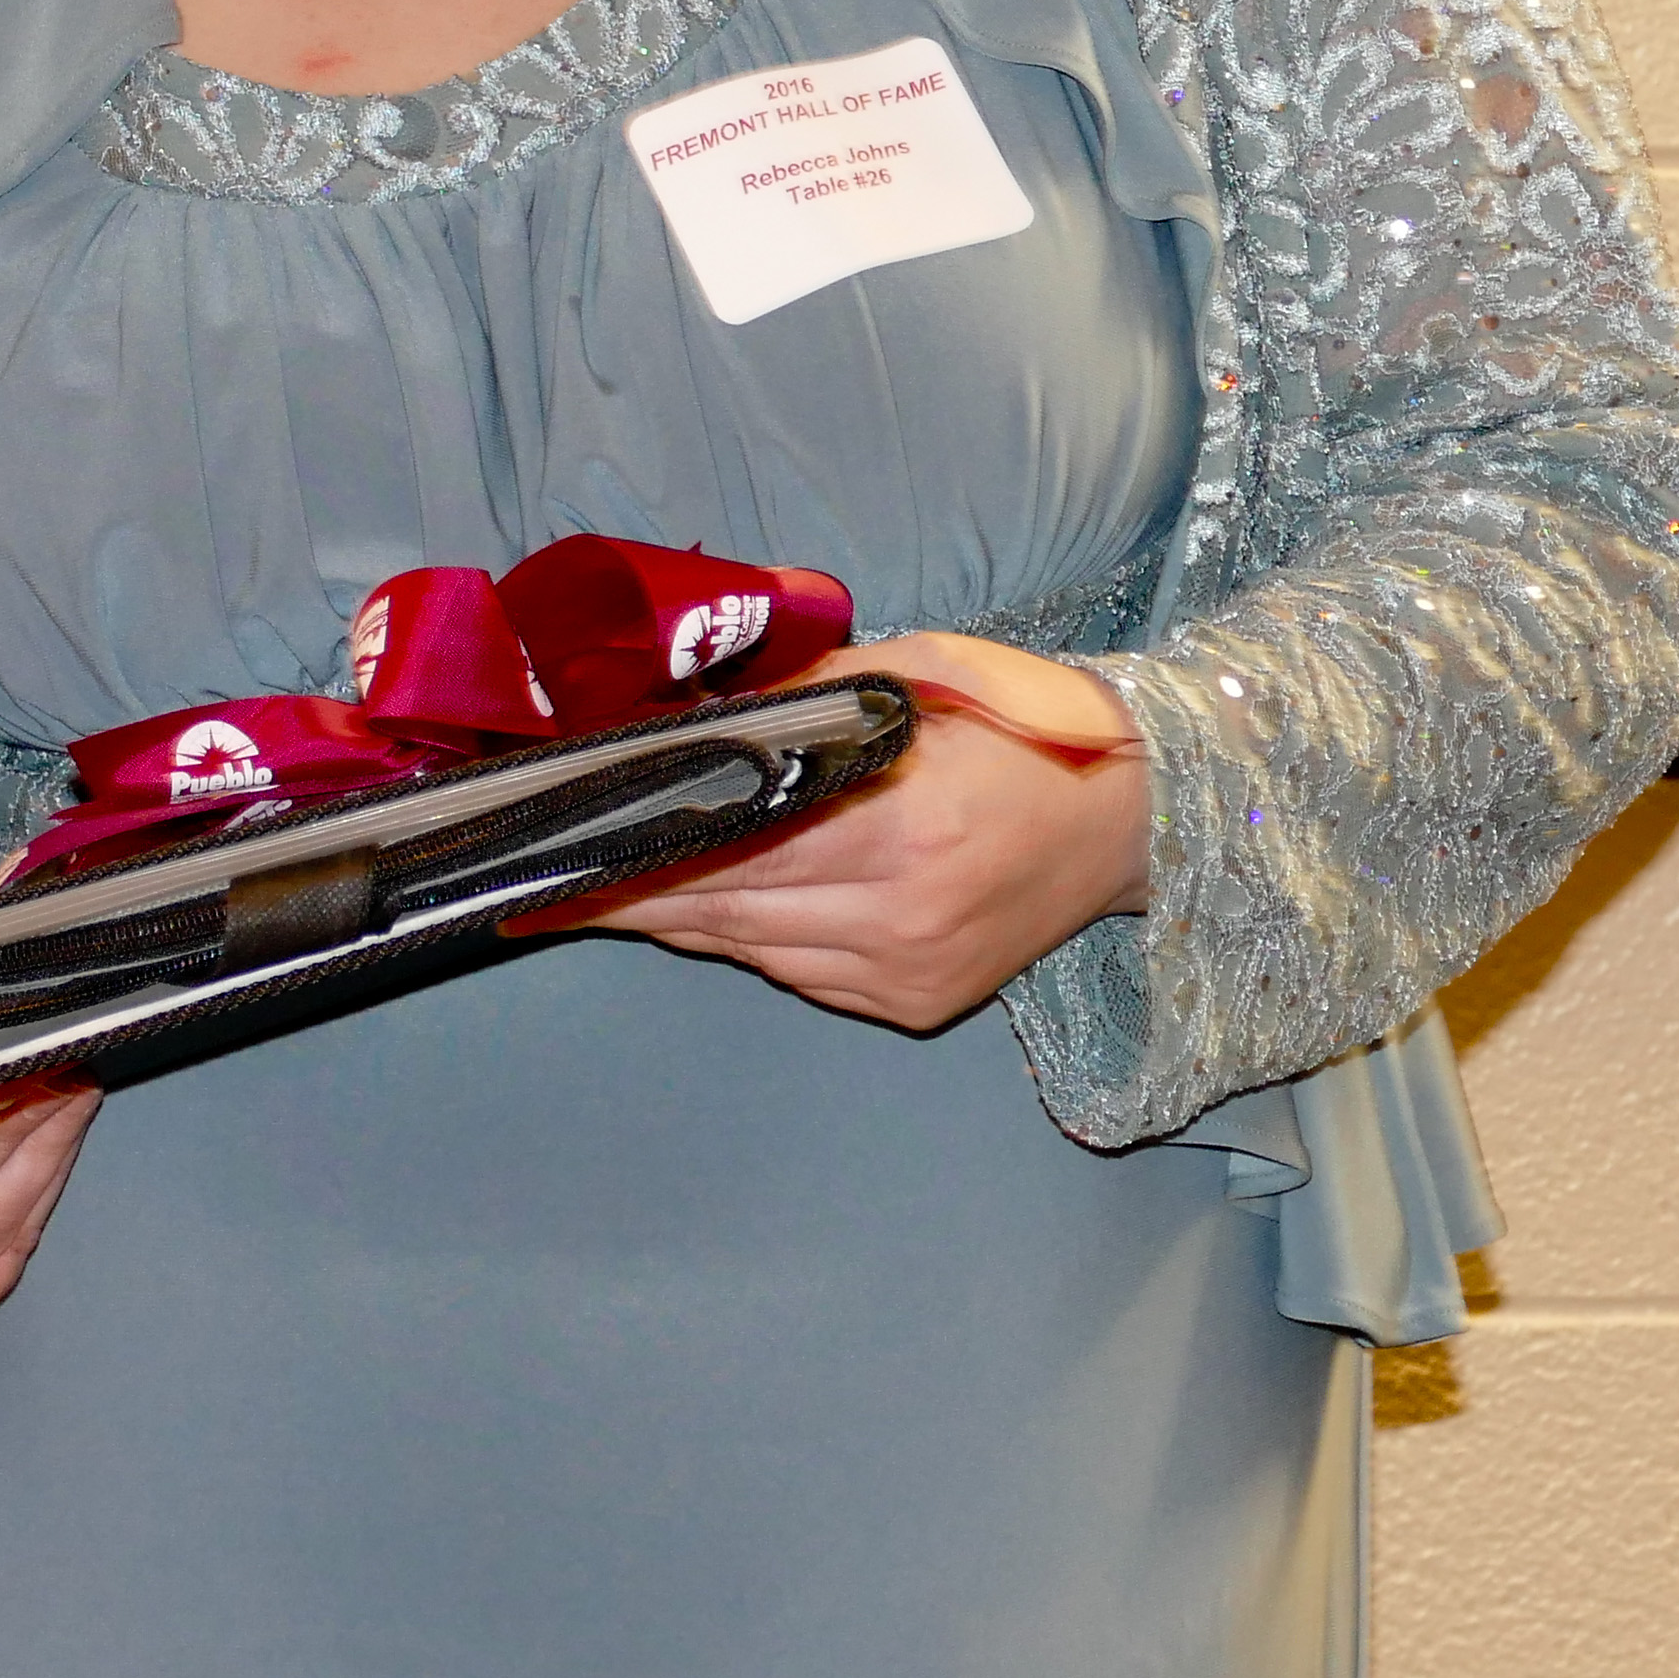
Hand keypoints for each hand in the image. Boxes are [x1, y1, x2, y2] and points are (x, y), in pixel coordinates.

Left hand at [520, 634, 1148, 1031]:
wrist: (1133, 818)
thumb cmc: (1018, 726)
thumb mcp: (913, 673)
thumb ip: (799, 694)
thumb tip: (685, 708)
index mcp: (897, 826)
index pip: (728, 846)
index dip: (636, 849)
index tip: (558, 845)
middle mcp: (897, 915)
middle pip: (720, 909)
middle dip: (629, 889)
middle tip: (545, 874)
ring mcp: (906, 972)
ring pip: (748, 948)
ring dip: (676, 916)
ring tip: (602, 885)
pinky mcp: (916, 1004)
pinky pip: (794, 972)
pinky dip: (744, 937)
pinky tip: (703, 905)